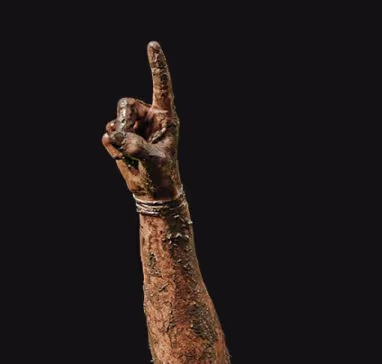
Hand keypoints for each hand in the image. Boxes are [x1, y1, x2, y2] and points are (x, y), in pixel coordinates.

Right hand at [101, 41, 182, 202]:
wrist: (151, 190)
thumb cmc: (161, 174)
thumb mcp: (155, 161)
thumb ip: (138, 148)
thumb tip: (118, 137)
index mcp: (165, 116)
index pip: (161, 86)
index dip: (157, 65)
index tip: (152, 44)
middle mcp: (148, 116)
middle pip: (125, 102)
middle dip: (123, 120)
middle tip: (129, 140)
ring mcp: (132, 125)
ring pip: (114, 118)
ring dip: (119, 136)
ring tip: (131, 153)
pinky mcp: (118, 134)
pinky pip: (107, 133)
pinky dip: (112, 147)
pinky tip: (124, 156)